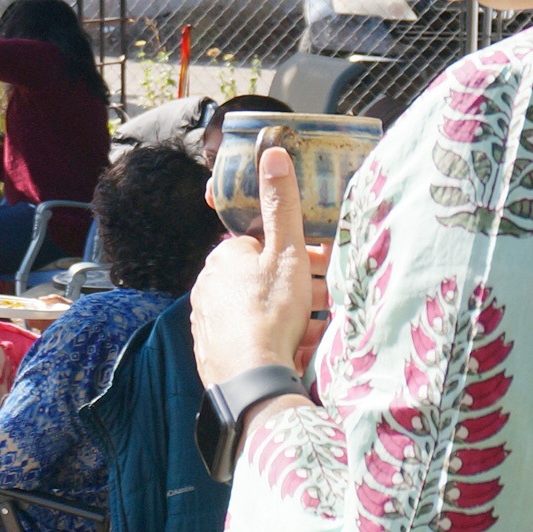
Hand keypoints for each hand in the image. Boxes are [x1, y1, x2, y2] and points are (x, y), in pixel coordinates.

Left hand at [190, 146, 320, 384]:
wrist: (251, 380)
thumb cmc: (270, 312)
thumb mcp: (287, 253)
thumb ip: (282, 204)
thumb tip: (272, 152)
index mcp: (223, 258)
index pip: (262, 246)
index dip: (296, 254)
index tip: (319, 268)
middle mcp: (207, 285)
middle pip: (261, 278)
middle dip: (295, 286)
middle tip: (326, 300)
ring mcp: (206, 320)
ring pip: (255, 308)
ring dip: (285, 315)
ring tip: (314, 329)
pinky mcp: (210, 351)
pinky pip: (246, 338)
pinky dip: (269, 339)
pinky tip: (291, 351)